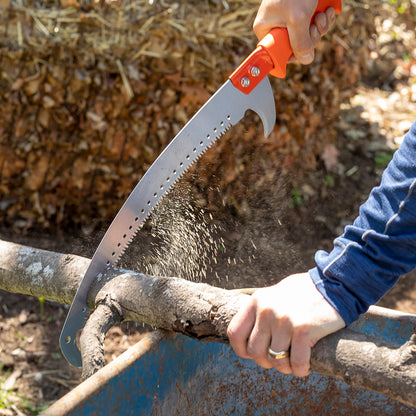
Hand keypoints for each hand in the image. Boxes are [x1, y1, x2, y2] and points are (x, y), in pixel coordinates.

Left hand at [227, 272, 344, 376]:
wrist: (333, 283)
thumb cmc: (304, 291)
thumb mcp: (275, 294)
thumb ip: (262, 310)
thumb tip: (252, 333)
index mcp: (256, 301)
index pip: (235, 333)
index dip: (241, 350)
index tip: (252, 354)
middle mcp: (266, 311)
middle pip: (254, 351)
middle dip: (265, 361)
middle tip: (277, 360)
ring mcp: (284, 321)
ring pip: (275, 360)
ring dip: (284, 367)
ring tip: (292, 363)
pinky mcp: (304, 331)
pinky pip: (297, 363)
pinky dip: (300, 370)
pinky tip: (305, 367)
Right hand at [254, 0, 336, 63]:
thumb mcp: (298, 19)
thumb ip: (300, 43)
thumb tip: (306, 60)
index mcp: (265, 29)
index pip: (277, 54)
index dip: (293, 55)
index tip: (305, 49)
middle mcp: (275, 26)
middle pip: (295, 47)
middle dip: (311, 38)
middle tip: (316, 25)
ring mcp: (289, 20)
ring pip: (307, 37)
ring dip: (320, 28)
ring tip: (323, 14)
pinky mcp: (302, 14)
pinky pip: (314, 27)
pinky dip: (323, 20)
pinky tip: (326, 11)